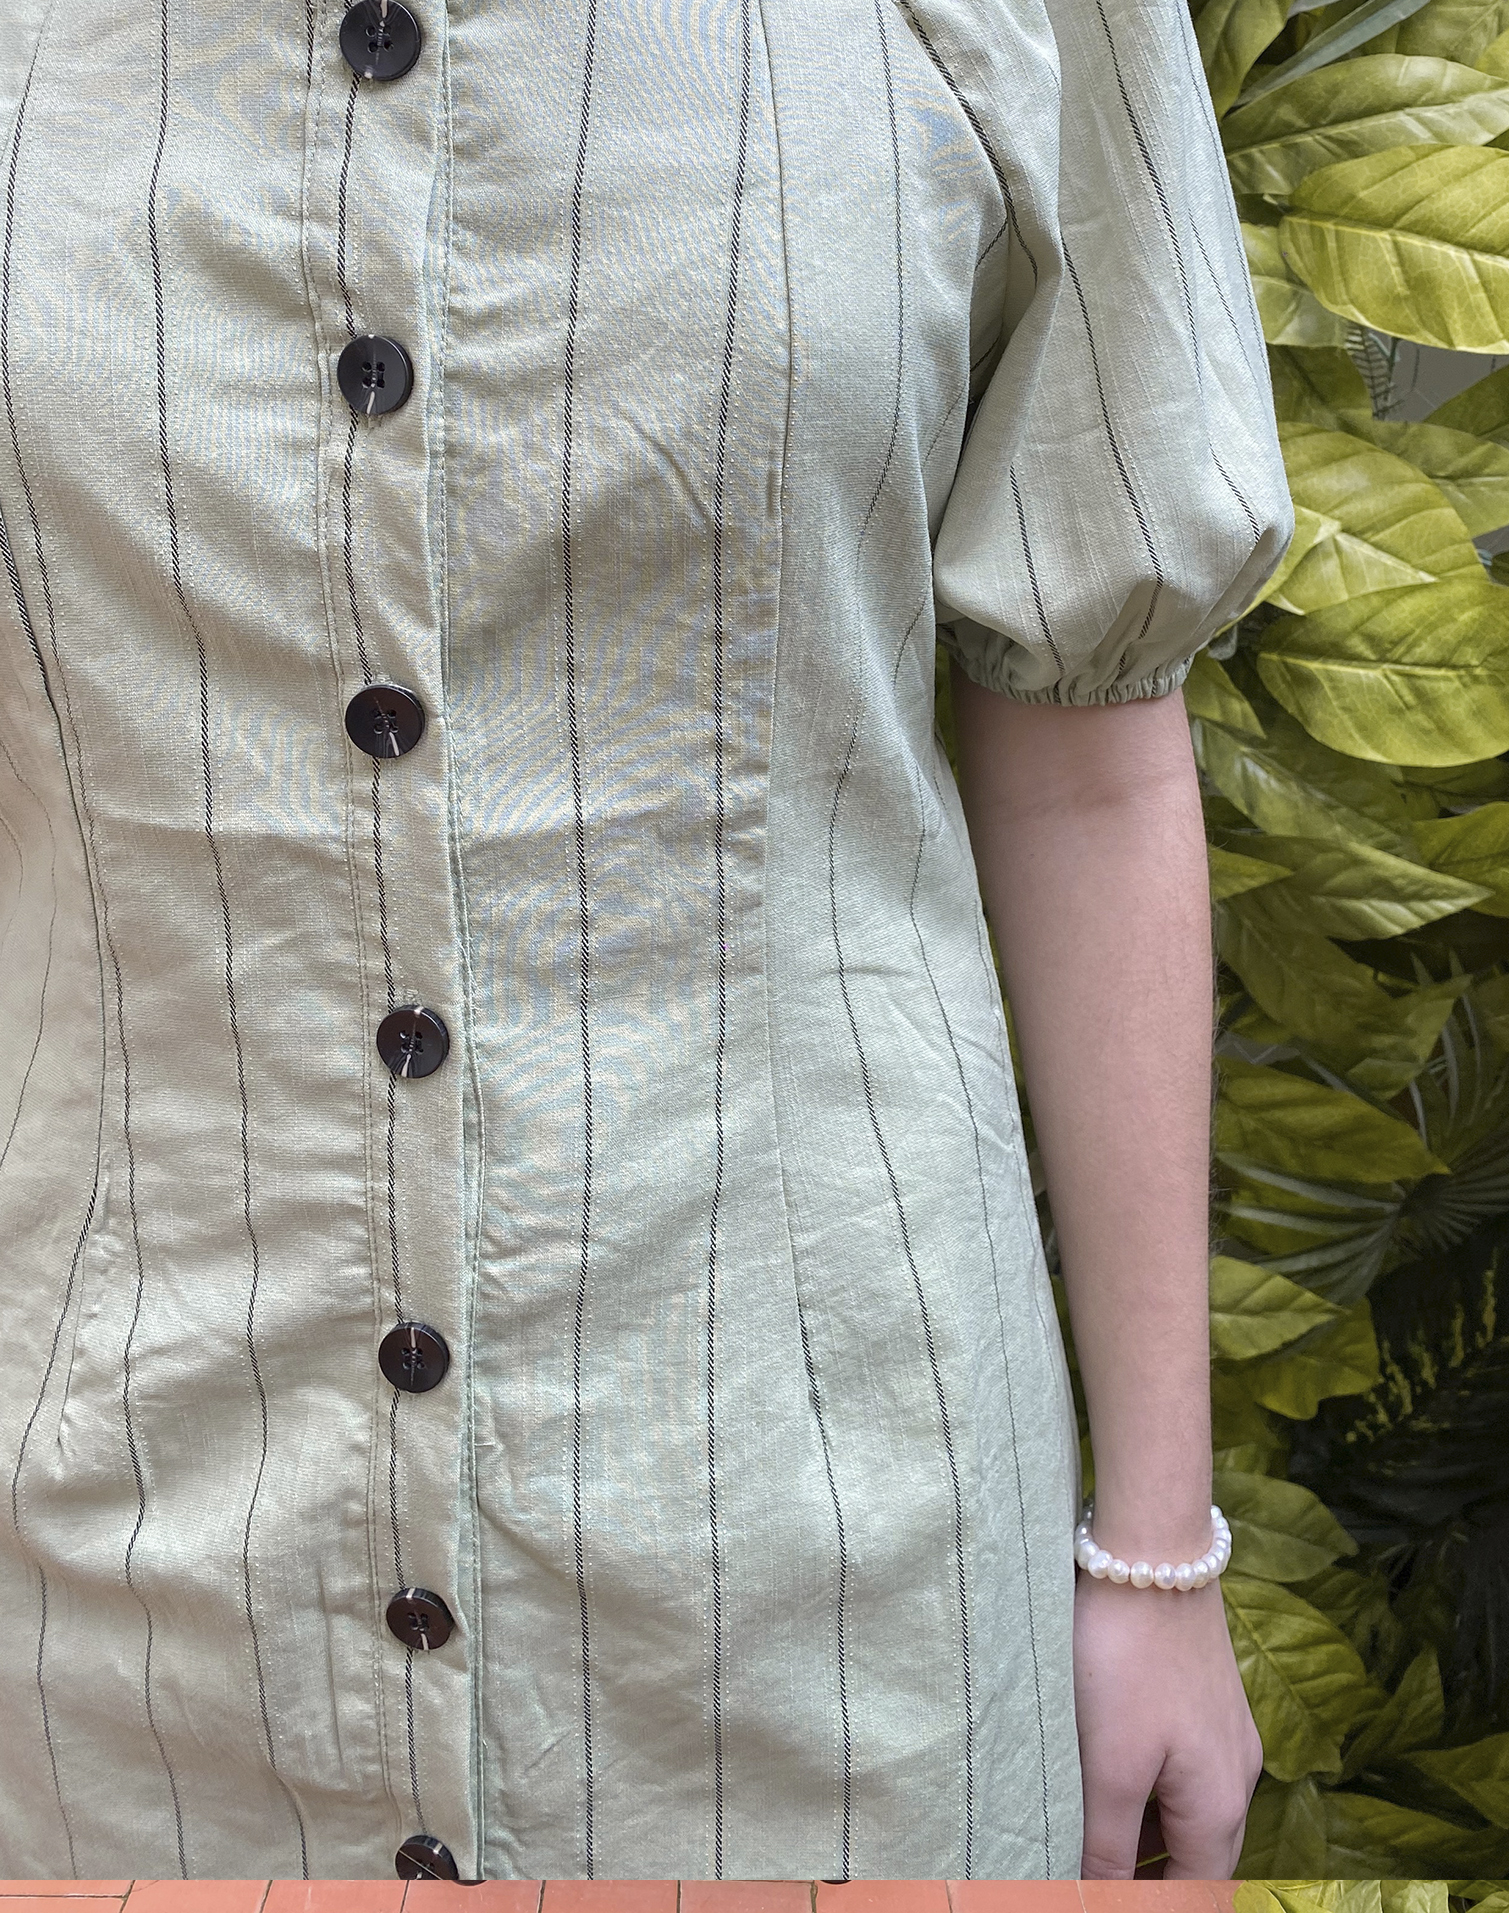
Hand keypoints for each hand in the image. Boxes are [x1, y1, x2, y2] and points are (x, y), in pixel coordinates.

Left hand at [1074, 1569, 1262, 1877]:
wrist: (1152, 1552)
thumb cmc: (1127, 1658)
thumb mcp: (1109, 1765)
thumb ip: (1106, 1847)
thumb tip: (1097, 1902)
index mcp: (1221, 1809)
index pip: (1196, 1900)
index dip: (1148, 1911)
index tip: (1095, 1902)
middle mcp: (1235, 1778)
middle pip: (1197, 1864)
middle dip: (1147, 1883)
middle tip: (1086, 1880)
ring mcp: (1224, 1737)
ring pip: (1186, 1818)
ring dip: (1143, 1843)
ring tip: (1085, 1846)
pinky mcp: (1204, 1701)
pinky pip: (1180, 1775)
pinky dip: (1146, 1798)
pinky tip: (1101, 1789)